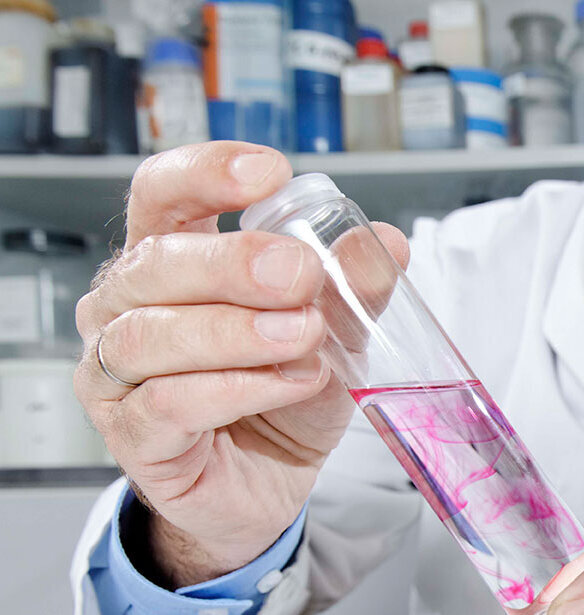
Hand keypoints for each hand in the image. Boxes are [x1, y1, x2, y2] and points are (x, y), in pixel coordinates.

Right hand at [73, 142, 411, 587]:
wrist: (269, 482)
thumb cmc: (282, 393)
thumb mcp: (334, 331)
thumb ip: (354, 286)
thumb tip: (387, 243)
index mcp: (170, 258)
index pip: (162, 192)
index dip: (205, 173)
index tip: (268, 174)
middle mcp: (126, 307)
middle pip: (156, 260)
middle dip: (234, 262)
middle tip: (300, 274)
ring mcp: (115, 373)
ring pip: (154, 333)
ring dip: (239, 331)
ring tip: (305, 337)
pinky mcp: (131, 435)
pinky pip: (170, 401)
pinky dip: (238, 387)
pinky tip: (290, 381)